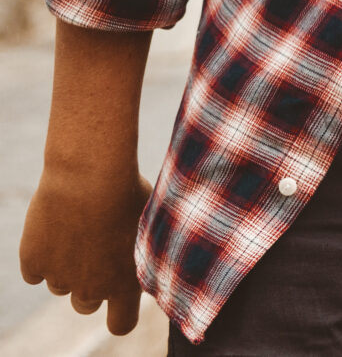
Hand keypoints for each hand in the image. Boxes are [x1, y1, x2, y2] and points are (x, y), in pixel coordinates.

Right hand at [18, 161, 150, 336]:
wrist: (91, 174)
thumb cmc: (130, 192)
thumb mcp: (151, 225)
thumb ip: (146, 255)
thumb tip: (149, 265)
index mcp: (126, 284)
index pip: (120, 324)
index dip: (119, 314)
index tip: (117, 300)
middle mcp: (92, 289)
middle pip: (86, 304)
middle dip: (89, 285)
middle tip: (95, 252)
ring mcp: (59, 278)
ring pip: (59, 286)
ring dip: (66, 268)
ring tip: (79, 231)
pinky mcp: (33, 263)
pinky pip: (35, 272)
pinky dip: (41, 256)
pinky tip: (55, 229)